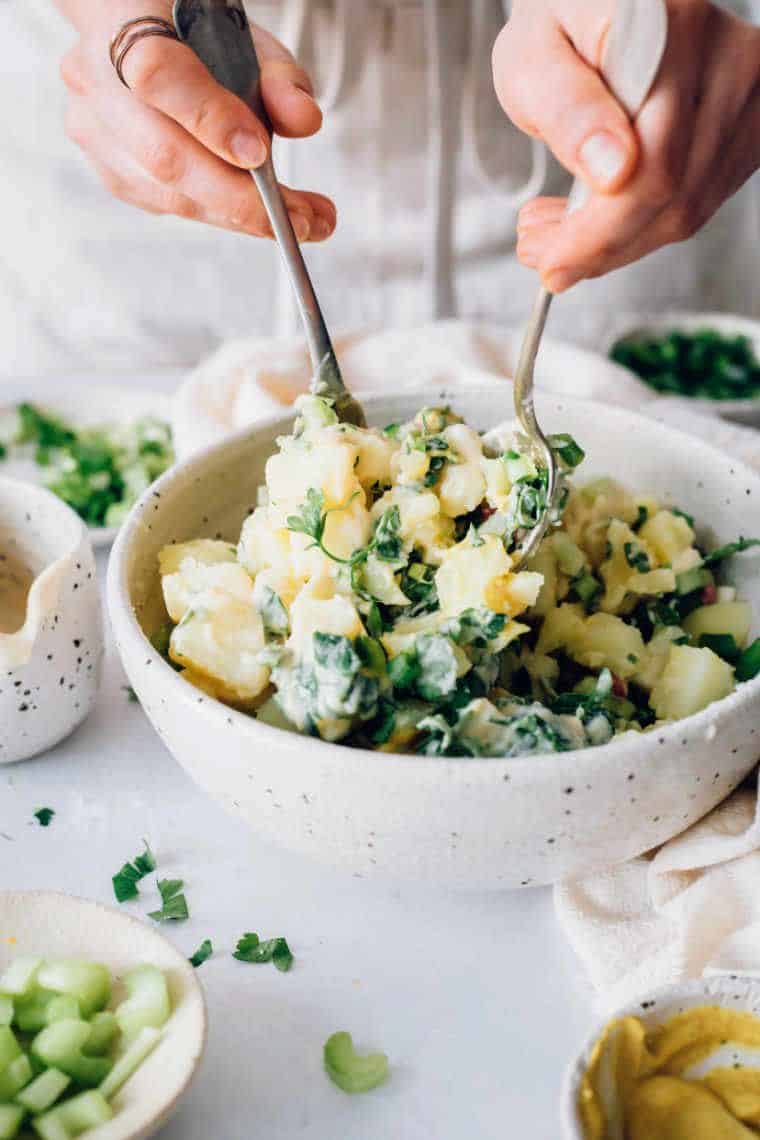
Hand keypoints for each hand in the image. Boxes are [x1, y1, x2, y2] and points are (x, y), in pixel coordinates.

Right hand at [60, 0, 335, 241]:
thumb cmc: (194, 34)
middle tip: (302, 218)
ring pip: (167, 193)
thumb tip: (303, 120)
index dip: (208, 120)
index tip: (260, 154)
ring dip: (240, 216)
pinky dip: (220, 214)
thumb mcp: (246, 39)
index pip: (156, 74)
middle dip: (240, 198)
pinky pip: (167, 206)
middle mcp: (93, 77)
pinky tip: (257, 211)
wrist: (140, 35)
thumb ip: (278, 76)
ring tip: (302, 220)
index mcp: (123, 21)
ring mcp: (93, 128)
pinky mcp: (108, 170)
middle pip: (163, 154)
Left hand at [492, 0, 759, 291]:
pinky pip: (700, 201)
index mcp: (669, 30)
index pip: (653, 163)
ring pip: (689, 210)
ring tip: (561, 233)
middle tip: (543, 255)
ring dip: (618, 243)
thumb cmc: (561, 22)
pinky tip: (599, 216)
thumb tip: (614, 171)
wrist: (600, 5)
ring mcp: (746, 93)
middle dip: (601, 246)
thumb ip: (567, 109)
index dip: (600, 230)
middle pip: (676, 196)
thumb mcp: (532, 58)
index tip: (551, 261)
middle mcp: (725, 57)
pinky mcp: (747, 125)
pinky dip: (643, 226)